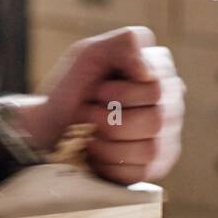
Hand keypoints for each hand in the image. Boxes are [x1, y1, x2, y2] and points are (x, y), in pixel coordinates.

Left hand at [33, 26, 183, 183]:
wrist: (47, 125)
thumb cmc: (71, 86)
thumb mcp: (90, 53)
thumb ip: (124, 44)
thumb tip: (149, 73)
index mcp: (160, 73)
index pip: (155, 89)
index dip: (118, 94)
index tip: (96, 91)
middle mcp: (170, 104)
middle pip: (155, 120)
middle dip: (108, 119)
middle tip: (87, 114)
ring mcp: (165, 138)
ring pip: (149, 149)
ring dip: (107, 143)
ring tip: (90, 133)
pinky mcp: (153, 167)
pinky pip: (140, 173)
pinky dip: (109, 164)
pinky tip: (96, 153)